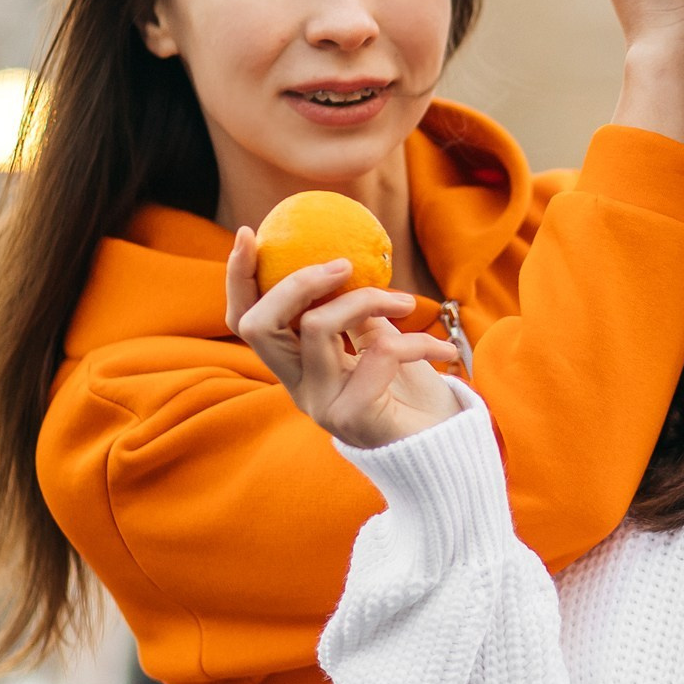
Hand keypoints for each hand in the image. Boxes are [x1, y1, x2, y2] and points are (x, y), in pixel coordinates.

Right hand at [227, 230, 462, 448]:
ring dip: (367, 299)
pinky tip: (445, 351)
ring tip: (406, 302)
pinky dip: (417, 342)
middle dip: (296, 281)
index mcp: (295, 365)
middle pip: (260, 325)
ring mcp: (320, 404)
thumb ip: (354, 311)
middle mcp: (298, 388)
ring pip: (318, 327)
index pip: (245, 321)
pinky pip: (377, 353)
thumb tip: (345, 261)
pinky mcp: (352, 418)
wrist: (441, 451)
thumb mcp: (376, 340)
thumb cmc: (410, 392)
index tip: (249, 233)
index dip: (237, 278)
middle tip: (343, 265)